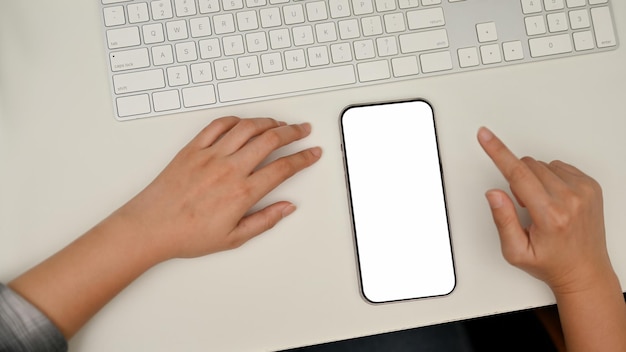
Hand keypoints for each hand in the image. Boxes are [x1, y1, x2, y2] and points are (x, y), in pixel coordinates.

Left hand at [114, 116, 321, 260]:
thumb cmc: (187, 235)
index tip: (313, 153)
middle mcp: (229, 169)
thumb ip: (265, 220)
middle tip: (303, 130)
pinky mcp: (193, 149)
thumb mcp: (233, 238)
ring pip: (247, 128)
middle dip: (293, 132)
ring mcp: (210, 155)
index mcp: (242, 192)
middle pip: (271, 140)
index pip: (284, 168)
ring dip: (268, 122)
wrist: (150, 227)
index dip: (304, 158)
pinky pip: (218, 125)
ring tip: (279, 124)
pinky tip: (244, 123)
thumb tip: (287, 208)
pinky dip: (236, 120)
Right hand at [477, 127, 610, 294]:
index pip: (517, 174)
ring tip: (542, 206)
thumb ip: (502, 220)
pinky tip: (554, 198)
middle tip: (526, 207)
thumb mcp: (516, 251)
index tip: (485, 136)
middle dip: (518, 180)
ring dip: (535, 180)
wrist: (585, 271)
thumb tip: (494, 194)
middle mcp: (570, 200)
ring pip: (543, 165)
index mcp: (550, 215)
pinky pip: (560, 166)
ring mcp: (584, 191)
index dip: (497, 152)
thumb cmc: (551, 262)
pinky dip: (551, 179)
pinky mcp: (591, 186)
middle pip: (529, 166)